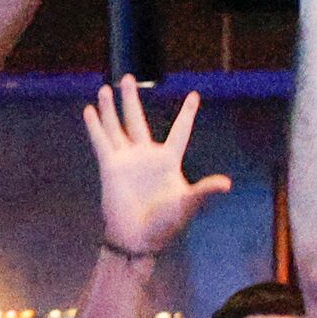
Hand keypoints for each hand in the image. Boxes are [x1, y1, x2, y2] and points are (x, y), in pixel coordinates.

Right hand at [84, 78, 232, 256]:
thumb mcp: (188, 203)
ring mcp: (126, 160)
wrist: (138, 239)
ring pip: (117, 126)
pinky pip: (102, 142)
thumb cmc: (166, 225)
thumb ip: (204, 190)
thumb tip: (226, 184)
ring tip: (106, 88)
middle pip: (137, 119)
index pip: (180, 131)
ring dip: (110, 108)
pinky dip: (96, 126)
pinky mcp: (110, 168)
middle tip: (127, 77)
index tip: (194, 95)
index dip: (187, 114)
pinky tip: (90, 110)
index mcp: (168, 160)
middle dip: (131, 99)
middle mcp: (145, 155)